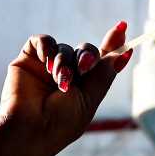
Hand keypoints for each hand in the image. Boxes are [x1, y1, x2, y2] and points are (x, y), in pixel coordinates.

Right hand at [0, 22, 132, 155]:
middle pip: (85, 51)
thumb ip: (105, 74)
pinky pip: (42, 41)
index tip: (123, 27)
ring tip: (60, 81)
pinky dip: (46, 46)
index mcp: (85, 87)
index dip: (112, 44)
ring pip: (65, 48)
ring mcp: (47, 67)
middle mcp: (68, 75)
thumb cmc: (62, 122)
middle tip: (84, 67)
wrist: (31, 128)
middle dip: (88, 56)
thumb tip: (126, 52)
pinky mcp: (28, 60)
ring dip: (65, 61)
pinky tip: (46, 62)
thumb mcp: (90, 98)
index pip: (101, 61)